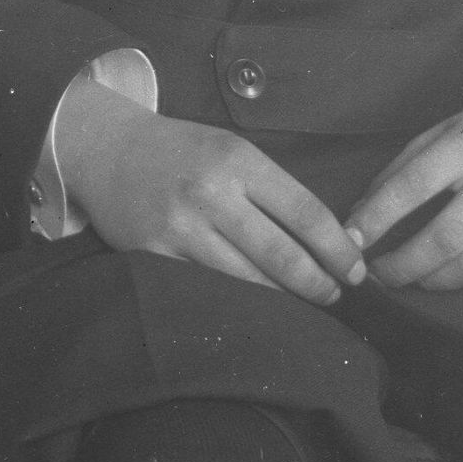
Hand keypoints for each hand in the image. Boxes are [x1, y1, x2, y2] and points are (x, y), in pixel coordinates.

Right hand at [53, 81, 368, 303]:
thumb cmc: (181, 152)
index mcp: (238, 161)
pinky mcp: (152, 255)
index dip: (338, 249)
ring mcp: (179, 228)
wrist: (105, 151)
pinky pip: (207, 288)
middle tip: (336, 296)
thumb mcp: (230, 151)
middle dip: (318, 283)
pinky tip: (257, 310)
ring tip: (305, 307)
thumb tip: (328, 239)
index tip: (357, 270)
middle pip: (282, 255)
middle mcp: (210, 193)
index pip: (306, 213)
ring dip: (283, 301)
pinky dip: (237, 302)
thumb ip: (271, 190)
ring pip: (246, 281)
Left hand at [343, 87, 462, 291]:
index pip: (414, 185)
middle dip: (401, 266)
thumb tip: (361, 214)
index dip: (377, 216)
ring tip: (411, 277)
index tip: (351, 240)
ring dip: (430, 281)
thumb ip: (404, 168)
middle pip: (444, 239)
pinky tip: (448, 275)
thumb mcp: (446, 131)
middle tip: (377, 275)